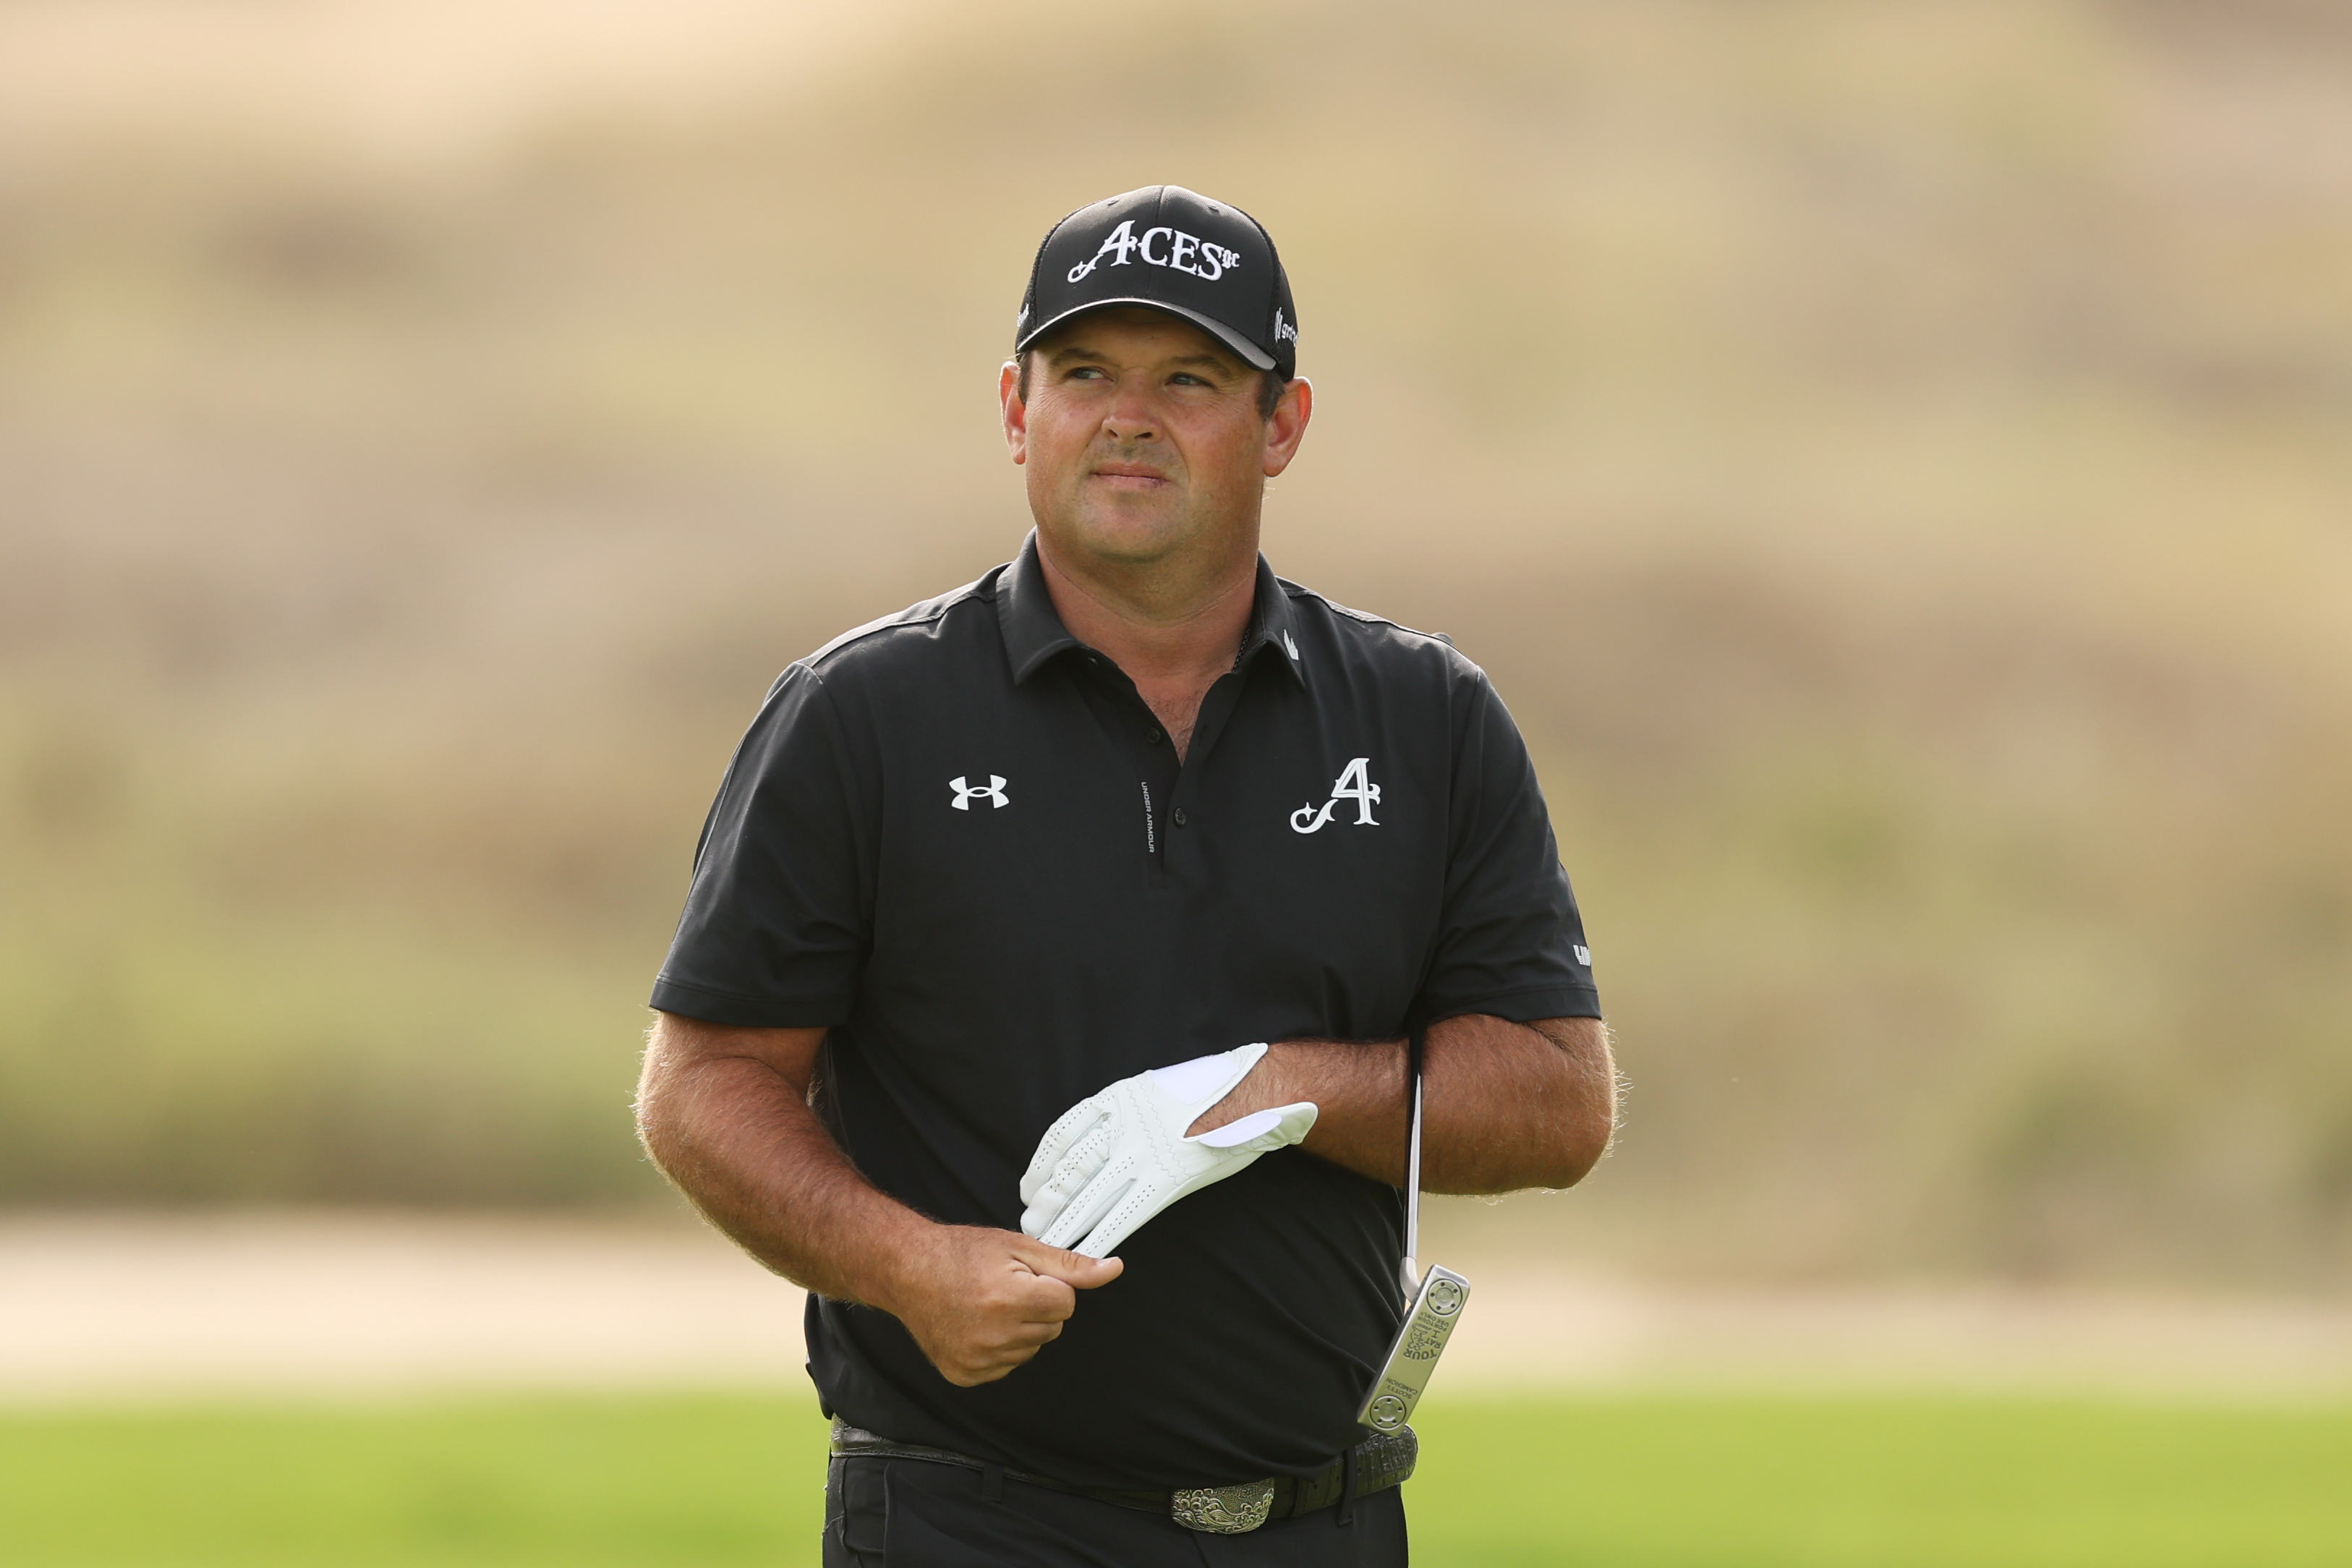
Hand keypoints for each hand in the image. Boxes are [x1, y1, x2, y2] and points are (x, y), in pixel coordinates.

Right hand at [879, 1225, 1122, 1386]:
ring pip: (1031, 1349)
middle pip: (1052, 1328)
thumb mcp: (1019, 1247)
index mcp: (1010, 1299)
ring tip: (987, 1304)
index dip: (1050, 1285)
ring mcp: (978, 1360)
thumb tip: (1112, 1269)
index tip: (1024, 1275)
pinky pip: (1006, 1365)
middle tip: (1004, 1287)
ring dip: (1019, 1329)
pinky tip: (976, 1325)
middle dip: (1038, 1306)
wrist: (907, 1270)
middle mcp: (994, 1336)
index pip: (1066, 1304)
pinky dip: (998, 1348)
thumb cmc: (960, 1253)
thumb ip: (1070, 1264)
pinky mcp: (966, 1375)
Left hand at [1019, 1044, 1318, 1257]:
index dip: (1040, 1167)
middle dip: (1045, 1202)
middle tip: (1032, 1225)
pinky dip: (1102, 1237)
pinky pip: (1125, 1215)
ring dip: (1064, 1225)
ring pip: (1088, 1196)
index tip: (1030, 1188)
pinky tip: (1088, 1254)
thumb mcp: (1152, 1089)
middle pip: (1069, 1171)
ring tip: (1048, 1244)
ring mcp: (1143, 1154)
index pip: (1061, 1137)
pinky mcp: (1167, 1179)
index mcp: (1115, 1100)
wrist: (1253, 1092)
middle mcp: (1122, 1126)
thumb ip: (1122, 1112)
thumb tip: (1096, 1137)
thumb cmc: (1207, 1092)